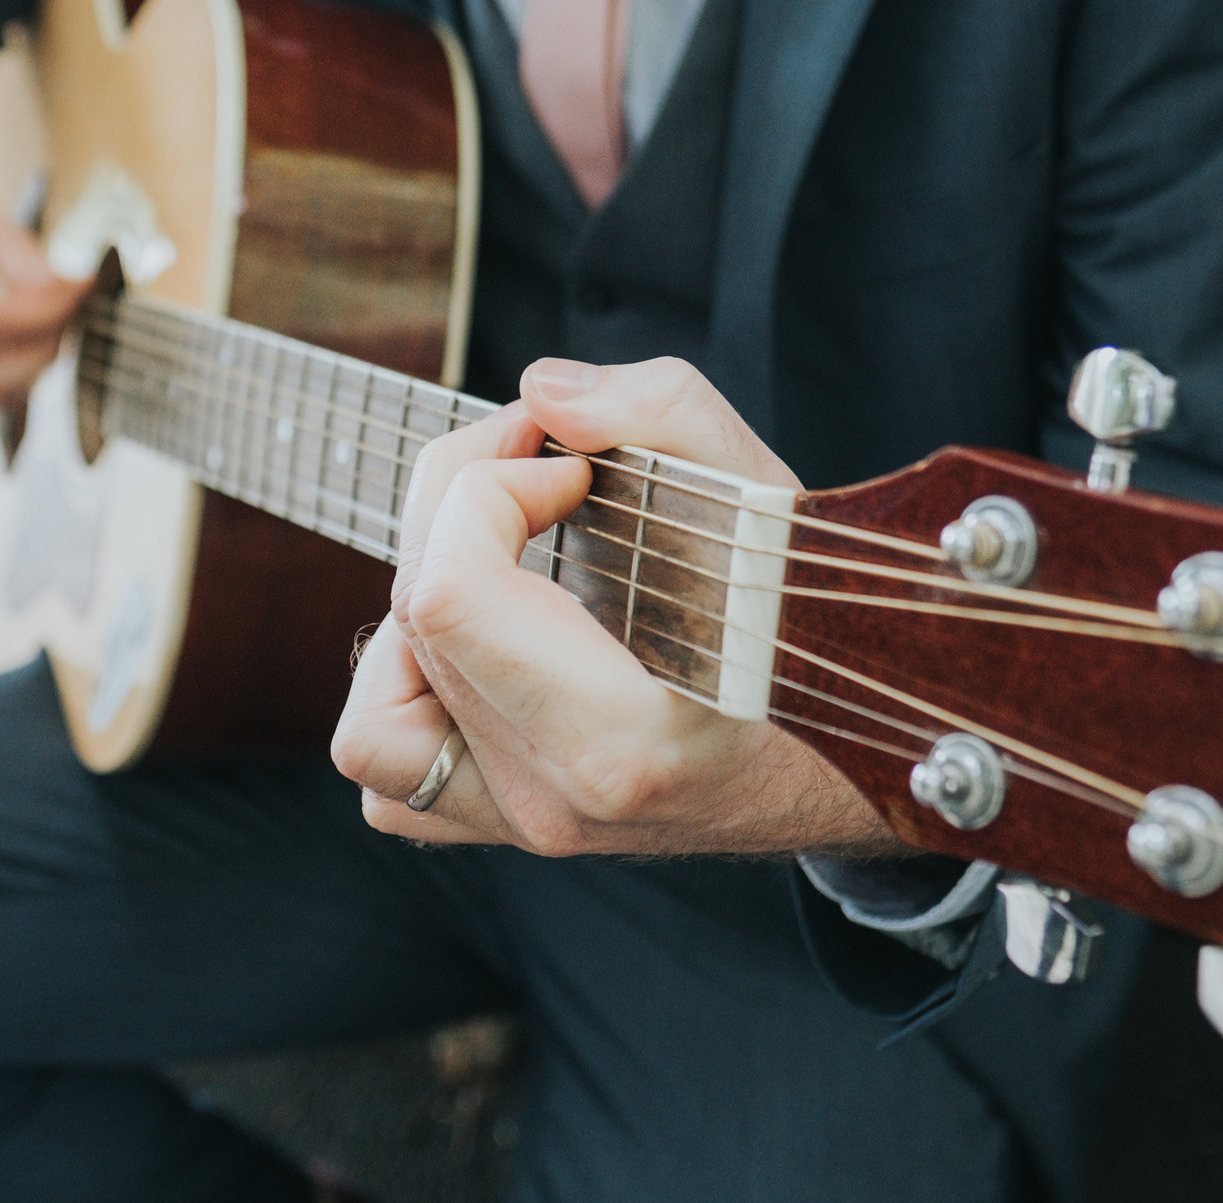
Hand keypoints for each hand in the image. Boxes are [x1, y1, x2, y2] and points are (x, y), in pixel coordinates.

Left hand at [330, 357, 904, 857]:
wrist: (848, 749)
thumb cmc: (812, 623)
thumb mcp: (766, 494)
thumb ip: (660, 412)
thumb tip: (542, 393)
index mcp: (622, 738)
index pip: (451, 589)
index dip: (488, 485)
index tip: (567, 464)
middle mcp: (560, 798)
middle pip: (417, 618)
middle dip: (462, 504)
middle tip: (544, 469)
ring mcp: (527, 826)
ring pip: (374, 717)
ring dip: (420, 616)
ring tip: (504, 568)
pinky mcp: (510, 829)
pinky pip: (389, 778)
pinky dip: (409, 698)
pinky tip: (482, 644)